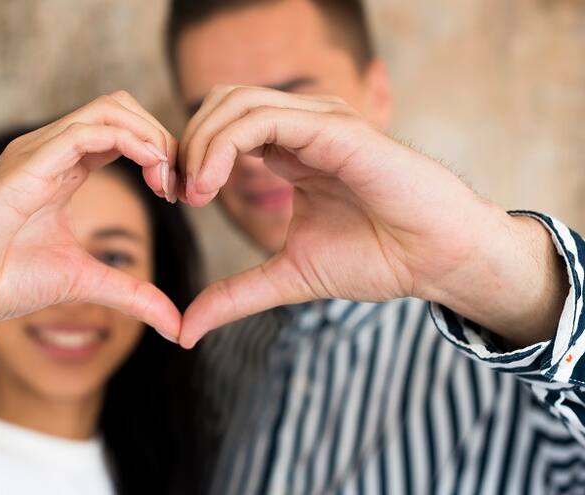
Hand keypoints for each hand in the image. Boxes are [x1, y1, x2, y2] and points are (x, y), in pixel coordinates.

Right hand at [0, 91, 179, 337]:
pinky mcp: (28, 162)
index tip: (180, 194)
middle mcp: (51, 150)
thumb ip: (132, 295)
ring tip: (168, 180)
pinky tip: (152, 174)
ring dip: (152, 137)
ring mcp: (38, 151)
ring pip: (110, 109)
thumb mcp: (85, 282)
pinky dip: (132, 143)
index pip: (123, 133)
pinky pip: (89, 131)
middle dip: (163, 138)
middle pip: (122, 108)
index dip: (160, 154)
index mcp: (64, 168)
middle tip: (180, 185)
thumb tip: (176, 327)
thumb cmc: (1, 280)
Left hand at [177, 85, 565, 348]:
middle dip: (186, 144)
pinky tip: (211, 185)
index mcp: (290, 149)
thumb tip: (184, 330)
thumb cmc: (378, 258)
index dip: (189, 156)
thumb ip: (235, 295)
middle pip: (220, 103)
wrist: (438, 260)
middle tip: (177, 194)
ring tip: (193, 193)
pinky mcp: (336, 129)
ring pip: (236, 103)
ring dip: (200, 144)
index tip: (175, 199)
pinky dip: (224, 145)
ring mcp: (320, 121)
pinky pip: (265, 118)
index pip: (221, 126)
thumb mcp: (287, 277)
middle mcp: (302, 125)